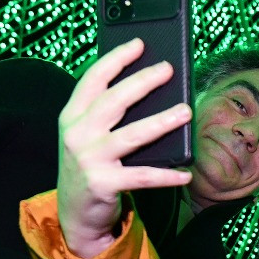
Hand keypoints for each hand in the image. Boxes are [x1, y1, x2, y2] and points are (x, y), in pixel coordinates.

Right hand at [56, 38, 192, 258]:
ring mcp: (89, 160)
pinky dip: (166, 176)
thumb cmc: (89, 166)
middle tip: (168, 69)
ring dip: (161, 122)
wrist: (73, 213)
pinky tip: (186, 173)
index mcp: (71, 116)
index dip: (116, 59)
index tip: (139, 44)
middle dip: (142, 82)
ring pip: (131, 135)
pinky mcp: (103, 184)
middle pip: (114, 101)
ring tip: (186, 111)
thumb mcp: (87, 135)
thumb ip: (105, 113)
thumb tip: (150, 88)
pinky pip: (141, 177)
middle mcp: (77, 135)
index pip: (92, 79)